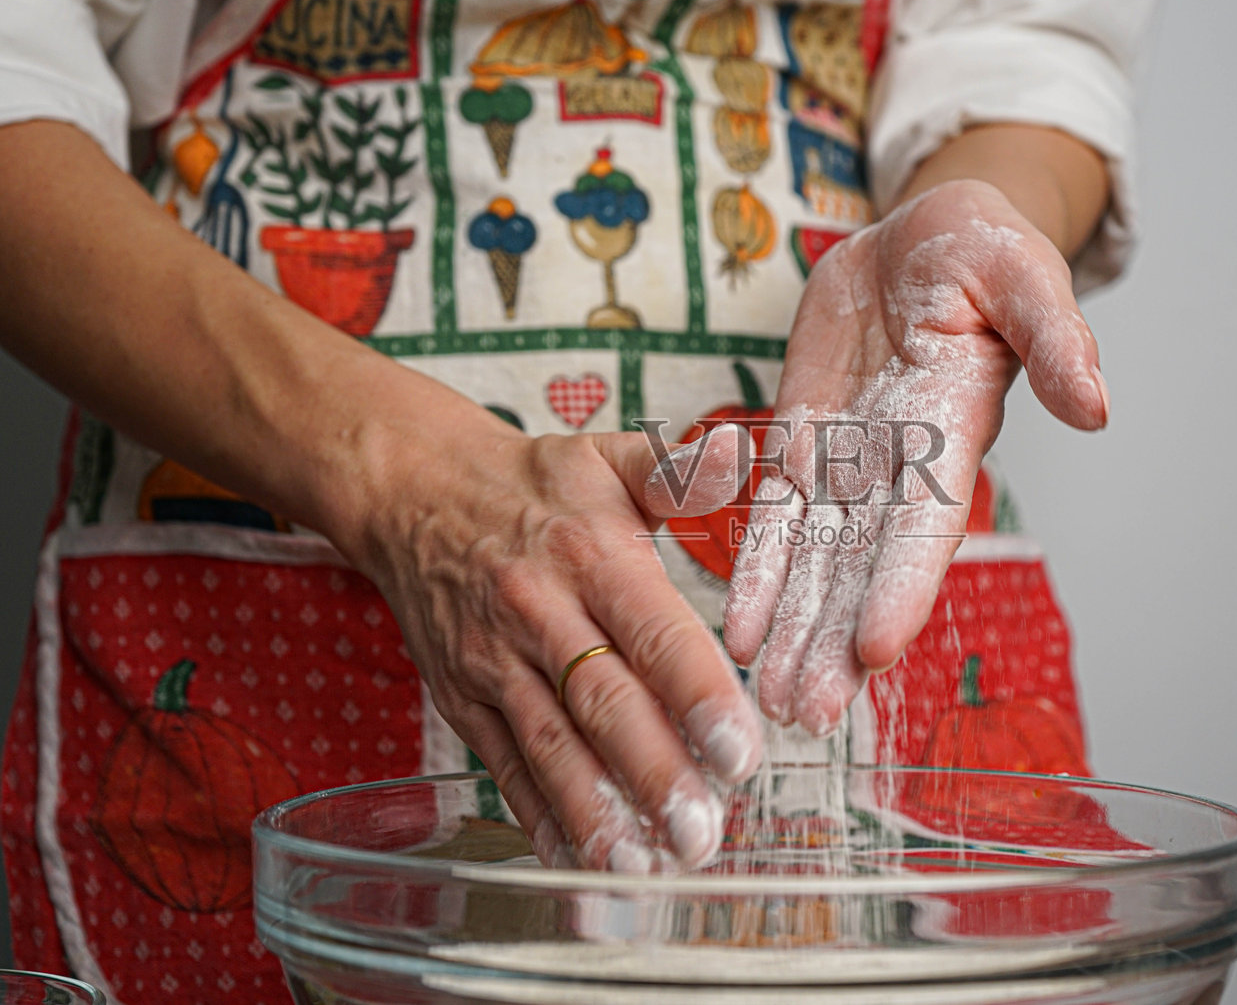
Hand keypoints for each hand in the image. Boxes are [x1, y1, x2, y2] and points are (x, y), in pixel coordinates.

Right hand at [343, 414, 761, 871]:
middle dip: (655, 775)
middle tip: (703, 833)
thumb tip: (741, 454)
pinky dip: (539, 815)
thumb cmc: (531, 484)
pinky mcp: (464, 698)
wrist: (412, 493)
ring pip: (550, 746)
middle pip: (603, 705)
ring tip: (644, 866)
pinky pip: (504, 764)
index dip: (697, 695)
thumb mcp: (607, 459)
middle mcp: (542, 614)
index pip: (652, 632)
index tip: (740, 751)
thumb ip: (678, 472)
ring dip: (597, 812)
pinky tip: (577, 859)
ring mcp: (496, 663)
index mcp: (592, 556)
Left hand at [722, 180, 1108, 734]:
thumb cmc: (984, 250)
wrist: (921, 236)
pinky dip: (754, 571)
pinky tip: (737, 633)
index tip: (874, 649)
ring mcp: (849, 460)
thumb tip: (1096, 403)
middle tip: (806, 714)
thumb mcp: (1024, 274)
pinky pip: (772, 516)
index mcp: (953, 432)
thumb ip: (1056, 337)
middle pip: (862, 567)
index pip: (926, 524)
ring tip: (769, 700)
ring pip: (813, 559)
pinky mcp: (803, 440)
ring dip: (793, 629)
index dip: (900, 585)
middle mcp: (900, 467)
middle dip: (835, 640)